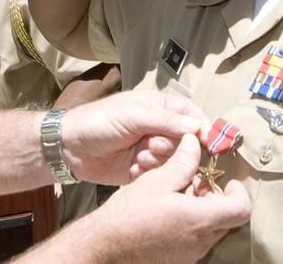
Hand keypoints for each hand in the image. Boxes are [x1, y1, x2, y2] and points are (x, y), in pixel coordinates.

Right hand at [18, 133, 249, 263]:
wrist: (105, 244)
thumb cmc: (128, 214)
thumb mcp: (157, 180)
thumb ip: (183, 161)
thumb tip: (195, 142)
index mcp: (199, 220)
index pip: (241, 209)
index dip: (238, 192)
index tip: (225, 182)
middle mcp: (200, 242)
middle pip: (228, 219)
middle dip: (217, 199)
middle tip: (196, 184)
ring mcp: (190, 255)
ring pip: (212, 230)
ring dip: (204, 211)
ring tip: (179, 196)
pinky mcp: (180, 261)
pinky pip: (197, 241)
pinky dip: (192, 225)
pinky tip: (170, 212)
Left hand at [57, 89, 207, 185]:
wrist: (69, 148)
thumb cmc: (96, 122)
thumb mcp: (132, 115)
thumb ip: (165, 120)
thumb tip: (197, 125)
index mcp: (158, 107)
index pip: (191, 115)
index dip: (203, 128)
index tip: (213, 143)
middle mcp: (158, 128)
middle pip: (186, 142)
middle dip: (171, 148)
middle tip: (151, 147)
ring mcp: (151, 149)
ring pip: (174, 161)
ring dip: (158, 162)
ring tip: (138, 158)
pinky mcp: (143, 169)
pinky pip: (159, 175)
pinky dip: (149, 174)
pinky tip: (132, 170)